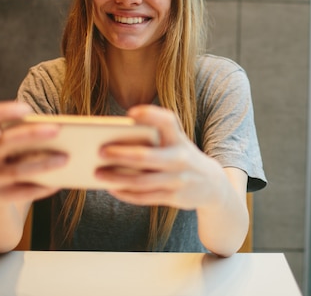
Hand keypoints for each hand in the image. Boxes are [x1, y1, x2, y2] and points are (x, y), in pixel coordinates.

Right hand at [0, 101, 66, 202]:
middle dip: (31, 134)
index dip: (3, 110)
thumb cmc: (14, 160)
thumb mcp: (16, 146)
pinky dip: (42, 187)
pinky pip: (22, 193)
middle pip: (4, 142)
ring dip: (43, 164)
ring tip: (65, 158)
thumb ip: (30, 136)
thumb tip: (62, 130)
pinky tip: (59, 182)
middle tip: (57, 129)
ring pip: (15, 171)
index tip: (27, 108)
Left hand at [96, 105, 229, 209]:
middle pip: (145, 156)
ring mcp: (178, 179)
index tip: (130, 113)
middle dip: (121, 154)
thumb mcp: (177, 143)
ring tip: (98, 173)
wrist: (212, 185)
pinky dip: (126, 193)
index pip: (167, 121)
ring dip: (116, 178)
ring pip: (141, 181)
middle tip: (100, 151)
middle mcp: (180, 158)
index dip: (150, 115)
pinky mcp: (174, 197)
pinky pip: (144, 197)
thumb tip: (116, 143)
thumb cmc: (183, 158)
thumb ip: (155, 140)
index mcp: (179, 139)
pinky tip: (112, 188)